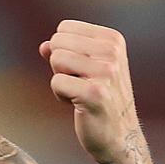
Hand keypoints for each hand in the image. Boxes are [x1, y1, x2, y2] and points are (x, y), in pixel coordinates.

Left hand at [39, 20, 141, 163]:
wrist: (120, 135)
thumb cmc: (100, 99)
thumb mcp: (85, 69)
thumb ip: (64, 52)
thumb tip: (44, 45)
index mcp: (113, 40)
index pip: (64, 28)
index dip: (64, 50)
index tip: (82, 70)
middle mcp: (112, 52)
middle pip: (57, 42)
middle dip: (60, 65)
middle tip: (80, 83)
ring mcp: (106, 72)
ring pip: (56, 59)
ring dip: (61, 80)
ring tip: (79, 93)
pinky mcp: (95, 93)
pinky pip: (56, 82)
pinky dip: (61, 96)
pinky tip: (79, 105)